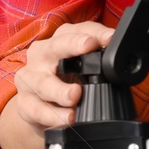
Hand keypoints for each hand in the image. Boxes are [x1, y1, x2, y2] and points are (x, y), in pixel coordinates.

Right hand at [0, 21, 114, 148]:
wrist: (42, 110)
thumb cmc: (68, 81)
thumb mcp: (86, 68)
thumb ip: (101, 61)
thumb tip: (124, 61)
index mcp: (59, 40)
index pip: (79, 30)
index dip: (96, 32)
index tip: (110, 38)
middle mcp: (42, 55)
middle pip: (55, 46)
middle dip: (72, 45)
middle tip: (89, 47)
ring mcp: (29, 78)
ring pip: (43, 82)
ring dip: (60, 89)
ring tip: (75, 95)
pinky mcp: (24, 103)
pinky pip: (36, 109)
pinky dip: (53, 115)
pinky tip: (67, 118)